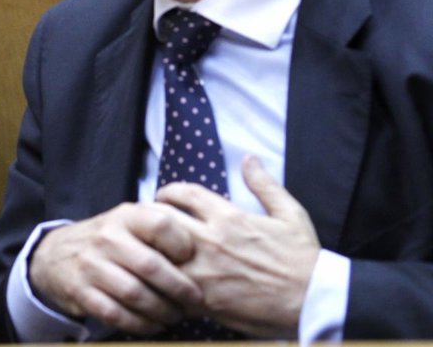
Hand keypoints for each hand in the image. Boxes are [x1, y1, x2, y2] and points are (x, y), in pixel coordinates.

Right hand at [28, 202, 202, 333]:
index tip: (193, 261)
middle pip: (151, 266)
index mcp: (125, 216)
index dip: (183, 245)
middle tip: (195, 301)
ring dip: (162, 311)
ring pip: (135, 295)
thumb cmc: (109, 241)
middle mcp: (106, 238)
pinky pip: (117, 315)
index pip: (161, 224)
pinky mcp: (81, 292)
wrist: (56, 255)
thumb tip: (205, 245)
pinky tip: (153, 324)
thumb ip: (160, 226)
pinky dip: (140, 324)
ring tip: (175, 315)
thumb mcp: (129, 222)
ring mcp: (91, 265)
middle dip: (180, 289)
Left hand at [156, 155, 320, 336]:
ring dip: (150, 249)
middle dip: (149, 217)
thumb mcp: (290, 214)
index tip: (163, 197)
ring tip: (148, 250)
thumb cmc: (303, 258)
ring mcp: (205, 271)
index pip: (184, 193)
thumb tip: (250, 159)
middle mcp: (211, 241)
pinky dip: (161, 283)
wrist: (314, 301)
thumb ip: (265, 185)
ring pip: (159, 253)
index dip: (168, 192)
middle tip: (146, 222)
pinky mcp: (205, 299)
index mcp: (229, 217)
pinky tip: (162, 282)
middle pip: (162, 219)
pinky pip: (169, 288)